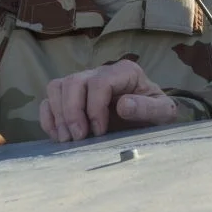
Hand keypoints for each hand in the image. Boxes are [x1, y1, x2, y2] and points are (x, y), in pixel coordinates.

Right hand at [39, 59, 177, 142]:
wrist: (150, 119)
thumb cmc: (156, 113)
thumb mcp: (163, 112)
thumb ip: (148, 108)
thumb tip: (123, 105)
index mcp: (125, 72)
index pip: (100, 82)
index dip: (95, 108)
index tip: (100, 131)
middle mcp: (101, 72)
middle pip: (73, 82)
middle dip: (72, 112)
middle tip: (79, 138)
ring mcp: (84, 82)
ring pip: (57, 87)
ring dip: (58, 115)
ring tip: (69, 139)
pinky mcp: (71, 96)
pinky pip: (49, 99)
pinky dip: (49, 118)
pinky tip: (59, 136)